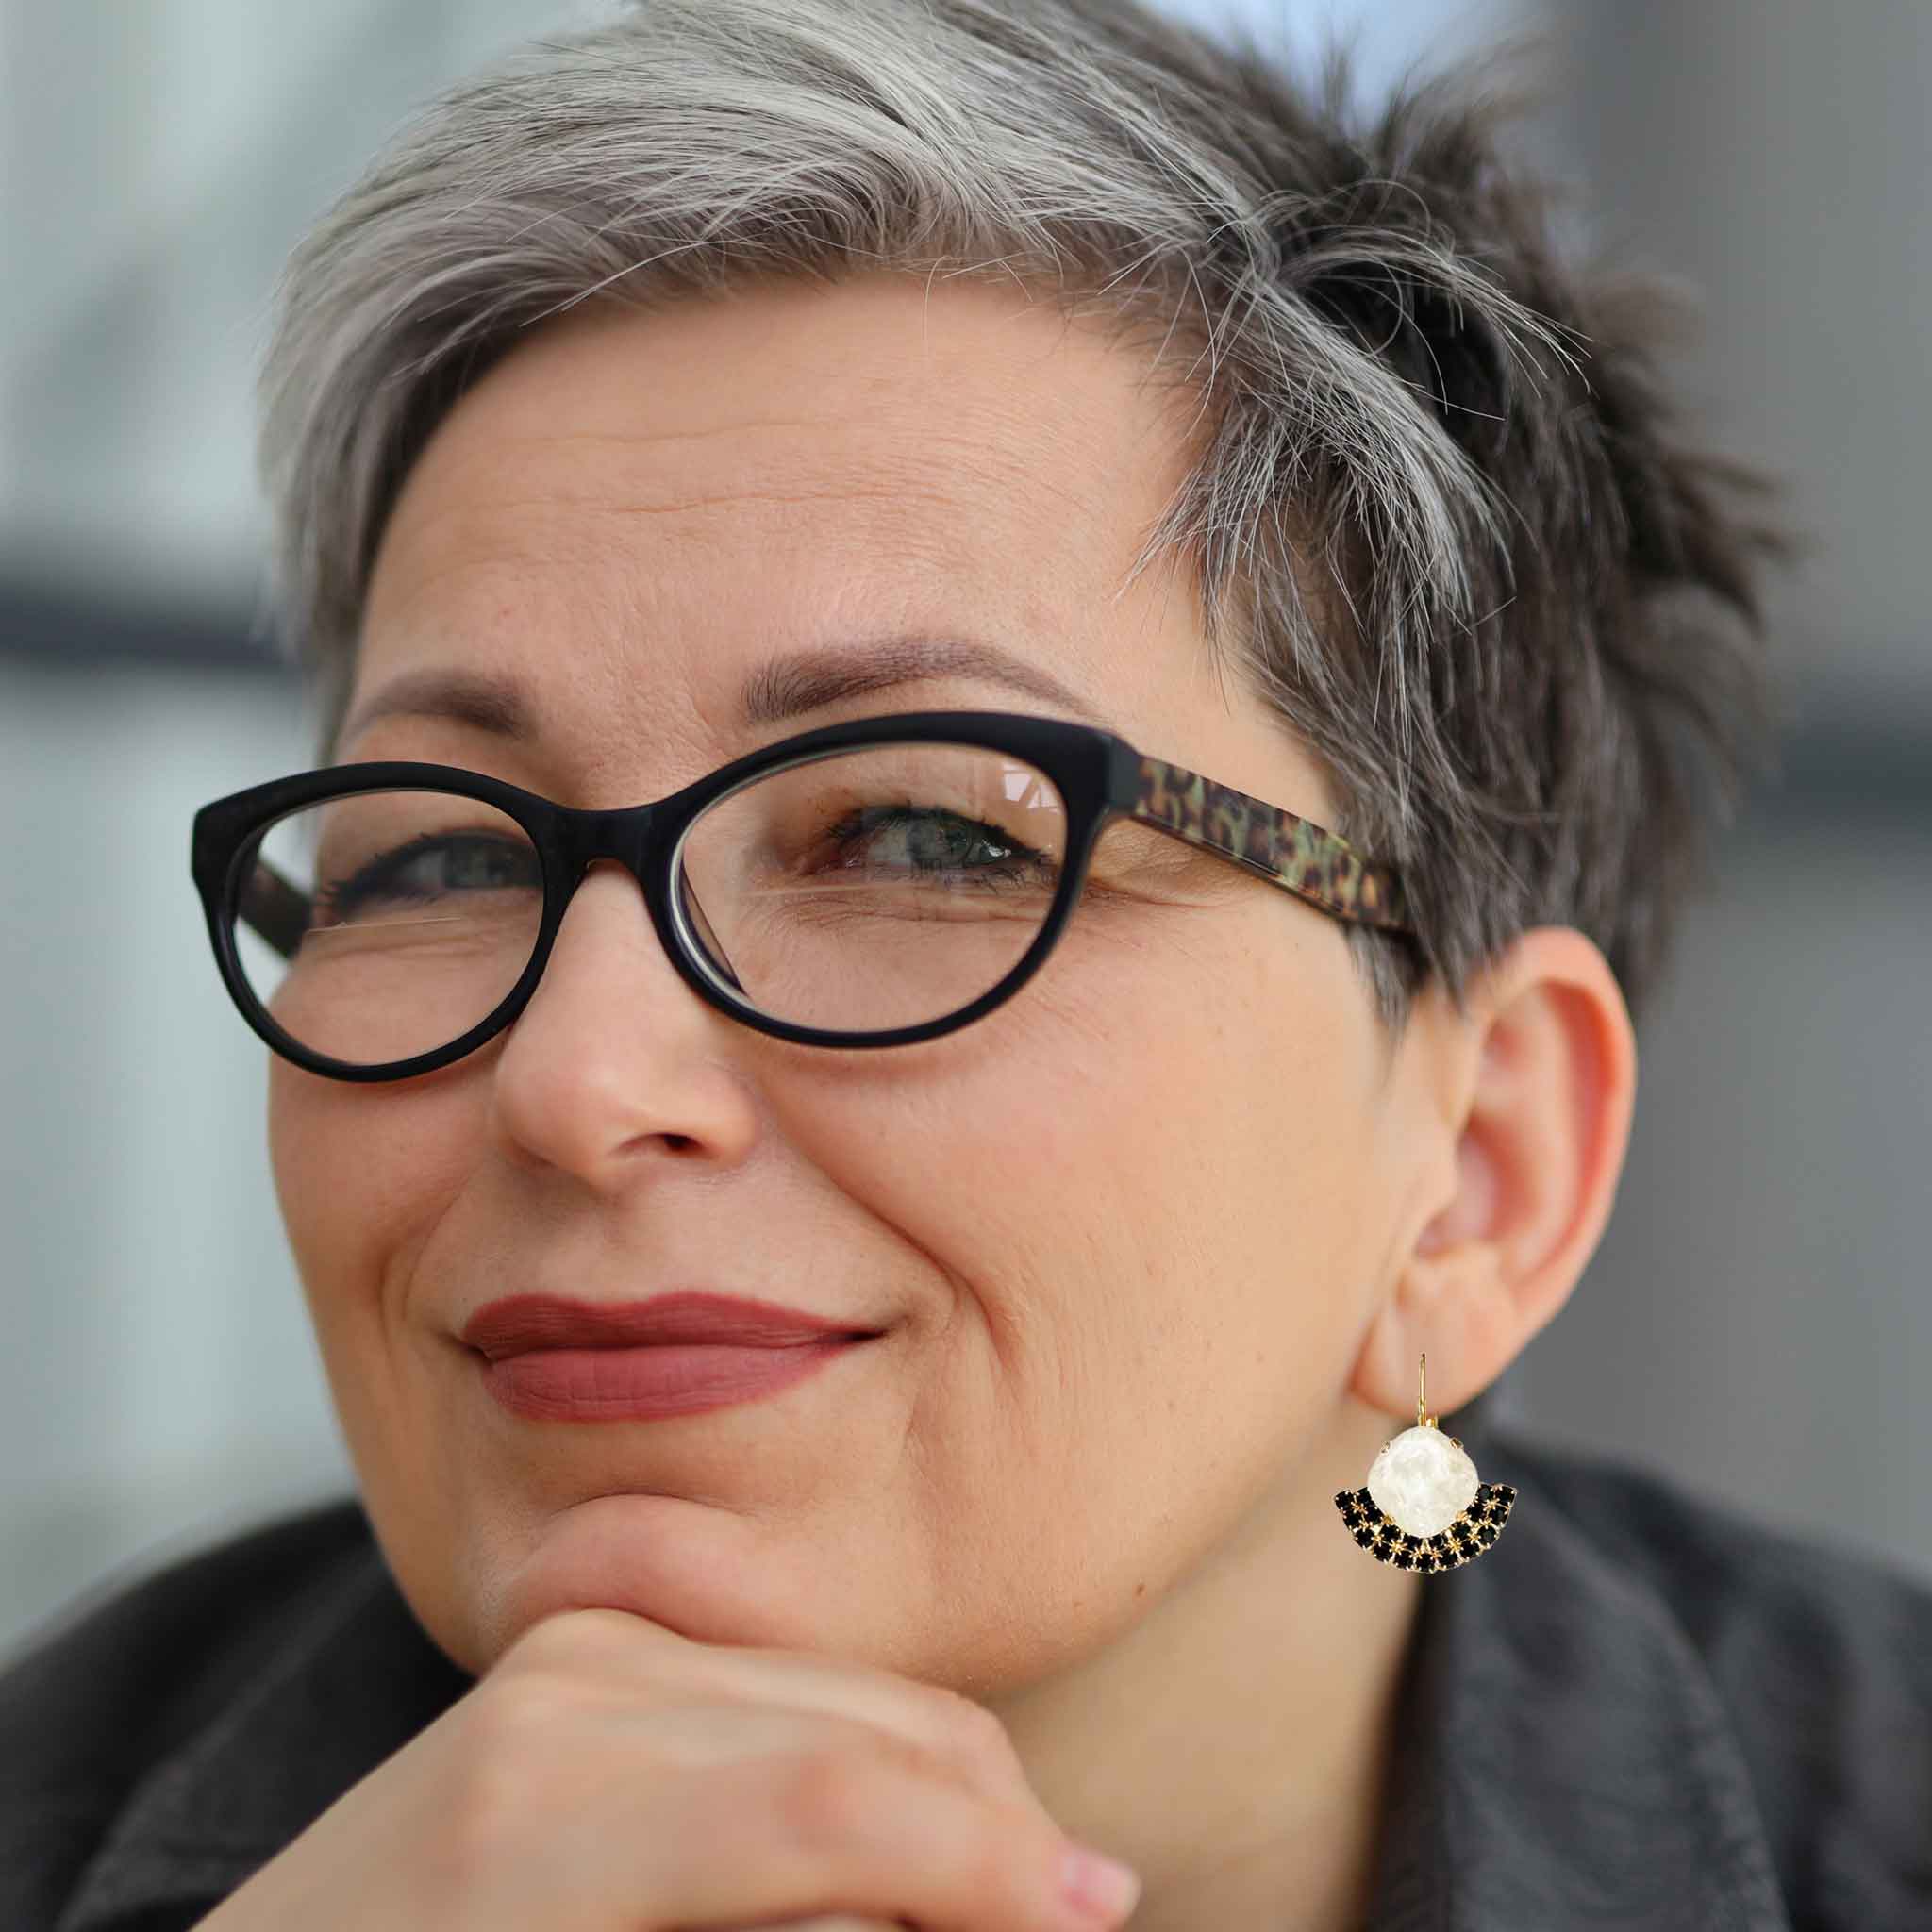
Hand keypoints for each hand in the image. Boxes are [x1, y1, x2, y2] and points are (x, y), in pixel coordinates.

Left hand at [193, 1606, 1136, 1931]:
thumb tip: (957, 1905)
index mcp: (534, 1833)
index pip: (828, 1805)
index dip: (990, 1865)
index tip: (1096, 1922)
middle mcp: (560, 1700)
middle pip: (867, 1726)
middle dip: (1000, 1826)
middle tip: (1076, 1919)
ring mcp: (570, 1649)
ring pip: (850, 1687)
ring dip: (950, 1787)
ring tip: (995, 1886)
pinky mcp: (586, 1636)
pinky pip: (786, 1671)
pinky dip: (871, 1744)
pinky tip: (897, 1824)